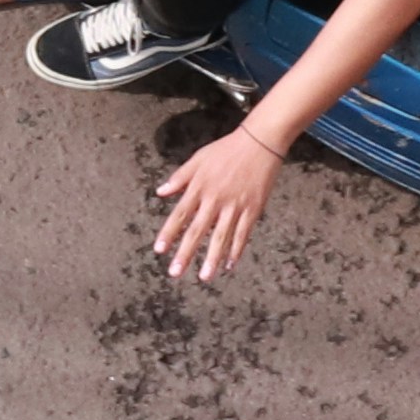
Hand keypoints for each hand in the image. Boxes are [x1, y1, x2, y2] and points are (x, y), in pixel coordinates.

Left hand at [151, 126, 286, 280]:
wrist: (259, 143)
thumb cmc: (226, 150)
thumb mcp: (198, 159)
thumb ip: (179, 178)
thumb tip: (160, 192)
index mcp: (199, 187)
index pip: (180, 215)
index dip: (169, 233)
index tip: (159, 250)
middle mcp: (215, 199)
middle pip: (197, 231)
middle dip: (185, 253)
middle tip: (175, 273)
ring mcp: (235, 206)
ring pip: (221, 237)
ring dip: (212, 258)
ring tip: (204, 277)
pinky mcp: (253, 209)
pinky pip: (243, 233)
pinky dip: (236, 249)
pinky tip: (229, 264)